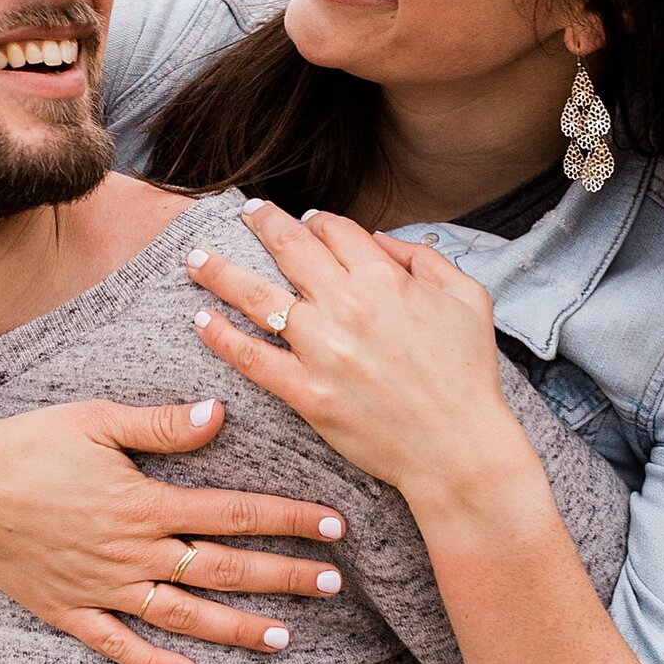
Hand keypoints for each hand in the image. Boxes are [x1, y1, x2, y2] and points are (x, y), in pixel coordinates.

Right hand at [0, 393, 350, 663]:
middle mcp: (132, 552)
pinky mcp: (70, 611)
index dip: (287, 519)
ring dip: (236, 628)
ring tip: (284, 636)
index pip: (233, 513)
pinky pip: (120, 646)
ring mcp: (102, 588)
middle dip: (281, 576)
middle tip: (332, 585)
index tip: (333, 527)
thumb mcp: (97, 419)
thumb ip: (161, 424)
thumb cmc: (31, 441)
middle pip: (221, 569)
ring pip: (183, 616)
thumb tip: (220, 414)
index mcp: (145, 503)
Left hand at [186, 203, 533, 516]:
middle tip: (243, 212)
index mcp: (383, 280)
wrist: (458, 451)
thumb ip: (424, 258)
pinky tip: (201, 320)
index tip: (307, 221)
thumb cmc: (468, 373)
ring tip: (195, 258)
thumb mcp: (468, 297)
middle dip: (261, 223)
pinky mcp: (307, 394)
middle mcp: (346, 307)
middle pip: (288, 248)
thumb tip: (380, 240)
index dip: (319, 220)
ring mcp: (322, 351)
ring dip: (220, 272)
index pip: (335, 229)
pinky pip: (252, 359)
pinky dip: (222, 337)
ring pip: (257, 297)